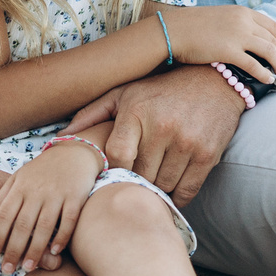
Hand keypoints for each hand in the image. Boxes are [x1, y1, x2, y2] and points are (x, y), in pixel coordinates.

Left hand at [0, 138, 105, 275]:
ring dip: (35, 250)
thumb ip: (5, 195)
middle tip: (7, 270)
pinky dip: (62, 237)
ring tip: (28, 268)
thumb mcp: (20, 176)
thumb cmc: (42, 169)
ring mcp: (57, 194)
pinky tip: (55, 252)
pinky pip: (68, 221)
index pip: (4, 215)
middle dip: (13, 250)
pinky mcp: (76, 197)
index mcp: (20, 187)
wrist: (74, 152)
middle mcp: (36, 191)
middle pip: (22, 225)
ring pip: (44, 226)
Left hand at [66, 67, 244, 204]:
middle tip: (134, 178)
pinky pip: (186, 191)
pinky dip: (177, 196)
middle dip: (135, 180)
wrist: (215, 80)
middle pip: (139, 175)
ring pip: (162, 186)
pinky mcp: (207, 155)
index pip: (117, 157)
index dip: (113, 170)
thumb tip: (59, 138)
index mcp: (136, 111)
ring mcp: (187, 142)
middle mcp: (162, 127)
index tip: (114, 171)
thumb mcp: (124, 92)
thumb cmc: (161, 89)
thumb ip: (91, 114)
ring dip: (157, 188)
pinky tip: (172, 186)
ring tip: (154, 179)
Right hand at [150, 1, 275, 83]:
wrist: (172, 30)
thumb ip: (236, 24)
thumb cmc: (192, 26)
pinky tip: (267, 80)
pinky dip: (264, 73)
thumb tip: (248, 39)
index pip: (273, 26)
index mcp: (242, 12)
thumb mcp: (220, 17)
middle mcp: (243, 21)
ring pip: (269, 51)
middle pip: (274, 39)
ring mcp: (237, 35)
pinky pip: (254, 64)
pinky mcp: (228, 51)